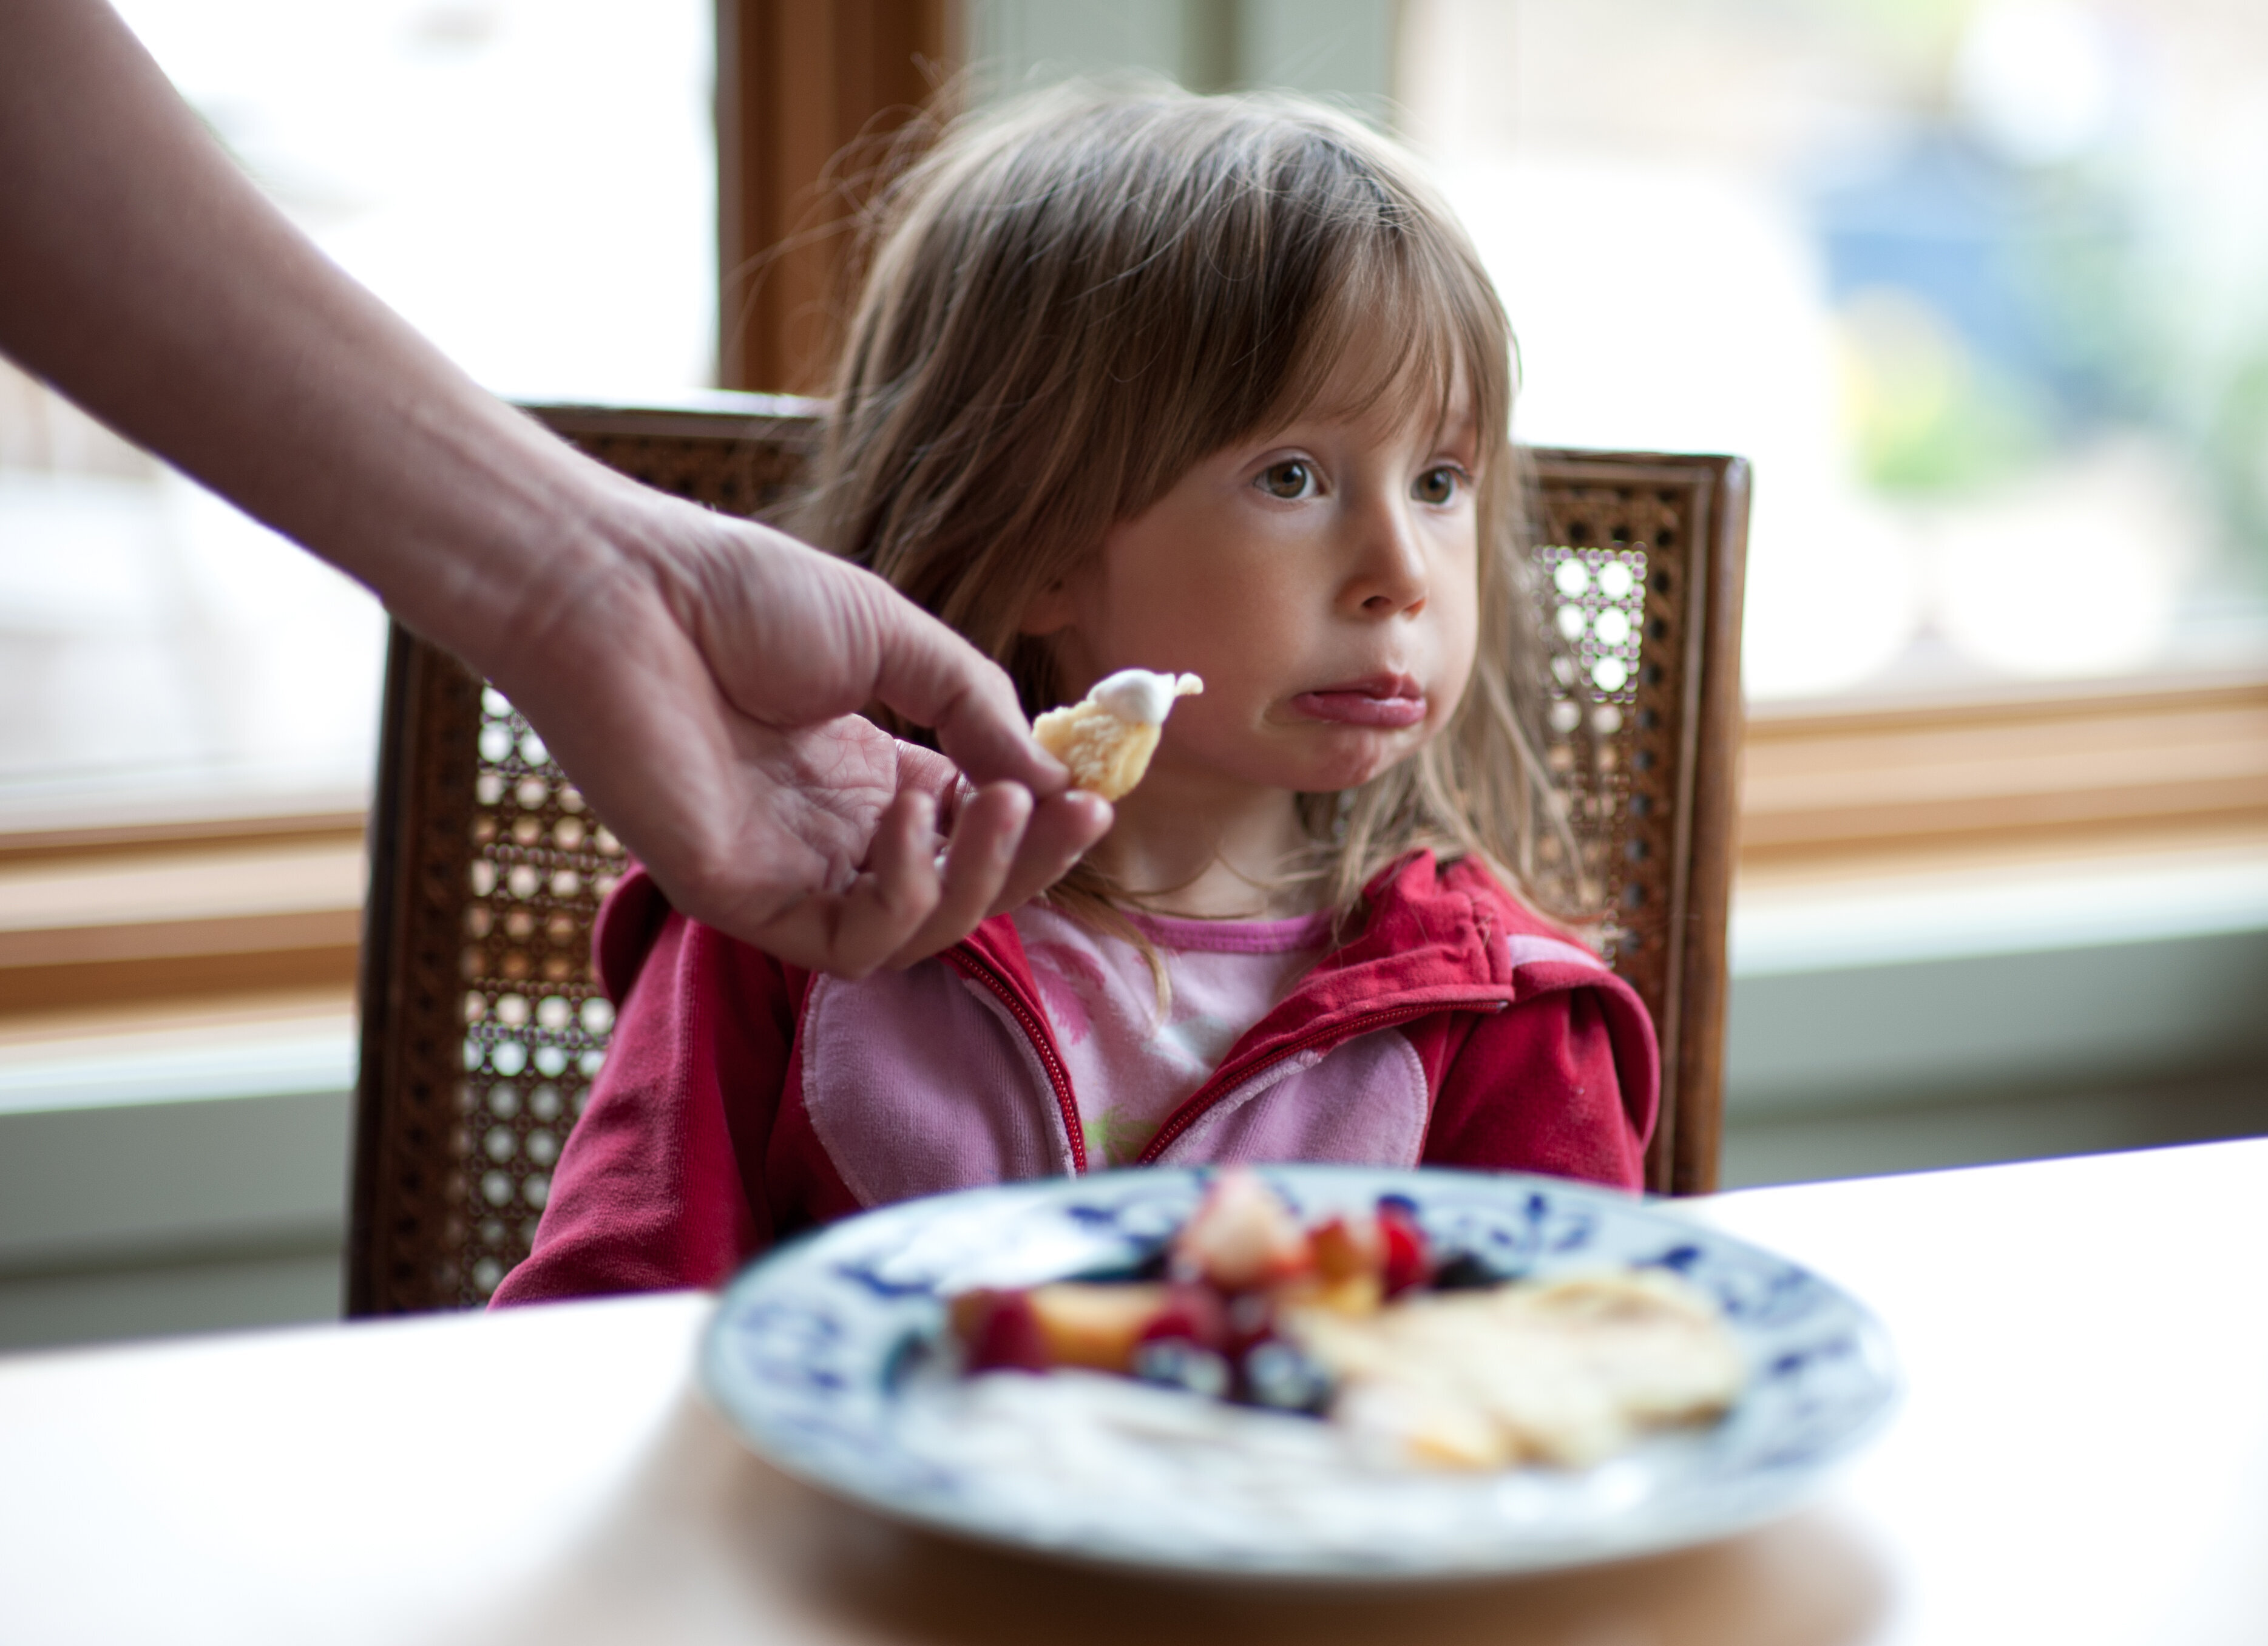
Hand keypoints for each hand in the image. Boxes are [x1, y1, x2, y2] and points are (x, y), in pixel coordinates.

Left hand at [486, 483, 1112, 975]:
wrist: (622, 591)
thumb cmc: (738, 596)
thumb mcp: (894, 637)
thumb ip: (975, 710)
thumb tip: (1060, 779)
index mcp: (866, 772)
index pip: (972, 829)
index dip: (1037, 819)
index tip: (1092, 791)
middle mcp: (832, 833)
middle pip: (959, 890)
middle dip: (1031, 860)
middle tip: (1080, 814)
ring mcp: (788, 873)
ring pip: (917, 931)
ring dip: (981, 879)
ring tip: (1004, 806)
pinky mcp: (741, 901)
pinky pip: (852, 942)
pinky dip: (904, 893)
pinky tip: (909, 816)